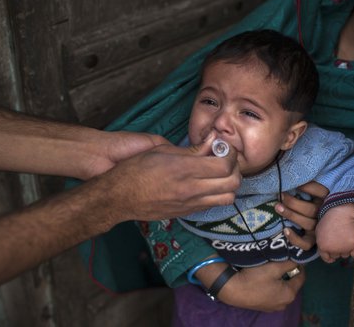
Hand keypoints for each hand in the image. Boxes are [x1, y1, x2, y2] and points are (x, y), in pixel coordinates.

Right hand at [85, 134, 240, 224]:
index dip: (230, 154)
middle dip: (234, 168)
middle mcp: (191, 189)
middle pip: (232, 183)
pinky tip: (206, 184)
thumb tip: (214, 140)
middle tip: (226, 159)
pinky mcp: (186, 213)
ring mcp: (190, 204)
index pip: (225, 165)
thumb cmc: (136, 169)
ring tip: (219, 173)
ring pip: (228, 198)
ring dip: (229, 184)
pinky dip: (217, 194)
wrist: (118, 197)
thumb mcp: (162, 150)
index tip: (224, 147)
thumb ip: (193, 148)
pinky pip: (212, 205)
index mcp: (184, 170)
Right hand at [216, 261, 304, 311]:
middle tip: (281, 261)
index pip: (301, 277)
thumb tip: (299, 259)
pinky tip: (264, 280)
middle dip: (289, 273)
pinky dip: (273, 287)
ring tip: (272, 269)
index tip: (292, 256)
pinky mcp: (264, 307)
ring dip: (280, 280)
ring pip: (282, 289)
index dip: (299, 265)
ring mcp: (274, 307)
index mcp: (289, 294)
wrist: (233, 290)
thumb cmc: (255, 278)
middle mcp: (284, 304)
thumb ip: (289, 263)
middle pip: (292, 284)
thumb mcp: (274, 267)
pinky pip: (274, 294)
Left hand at [275, 181, 328, 250]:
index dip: (307, 186)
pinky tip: (285, 230)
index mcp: (328, 200)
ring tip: (277, 207)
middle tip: (280, 195)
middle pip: (311, 210)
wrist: (327, 226)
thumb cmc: (315, 201)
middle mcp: (325, 215)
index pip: (321, 192)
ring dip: (291, 215)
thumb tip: (295, 171)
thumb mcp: (316, 191)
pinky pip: (306, 244)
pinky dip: (295, 239)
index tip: (294, 182)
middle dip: (293, 202)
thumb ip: (310, 183)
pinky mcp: (314, 241)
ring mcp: (320, 229)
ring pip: (307, 224)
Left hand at [315, 203, 353, 262]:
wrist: (342, 212)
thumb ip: (321, 243)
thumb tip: (324, 252)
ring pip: (346, 255)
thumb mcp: (319, 231)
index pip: (326, 258)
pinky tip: (353, 243)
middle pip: (336, 256)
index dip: (329, 256)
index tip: (332, 254)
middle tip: (339, 240)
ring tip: (345, 237)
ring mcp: (345, 248)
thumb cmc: (329, 220)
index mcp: (323, 246)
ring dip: (346, 249)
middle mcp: (333, 250)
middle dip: (337, 250)